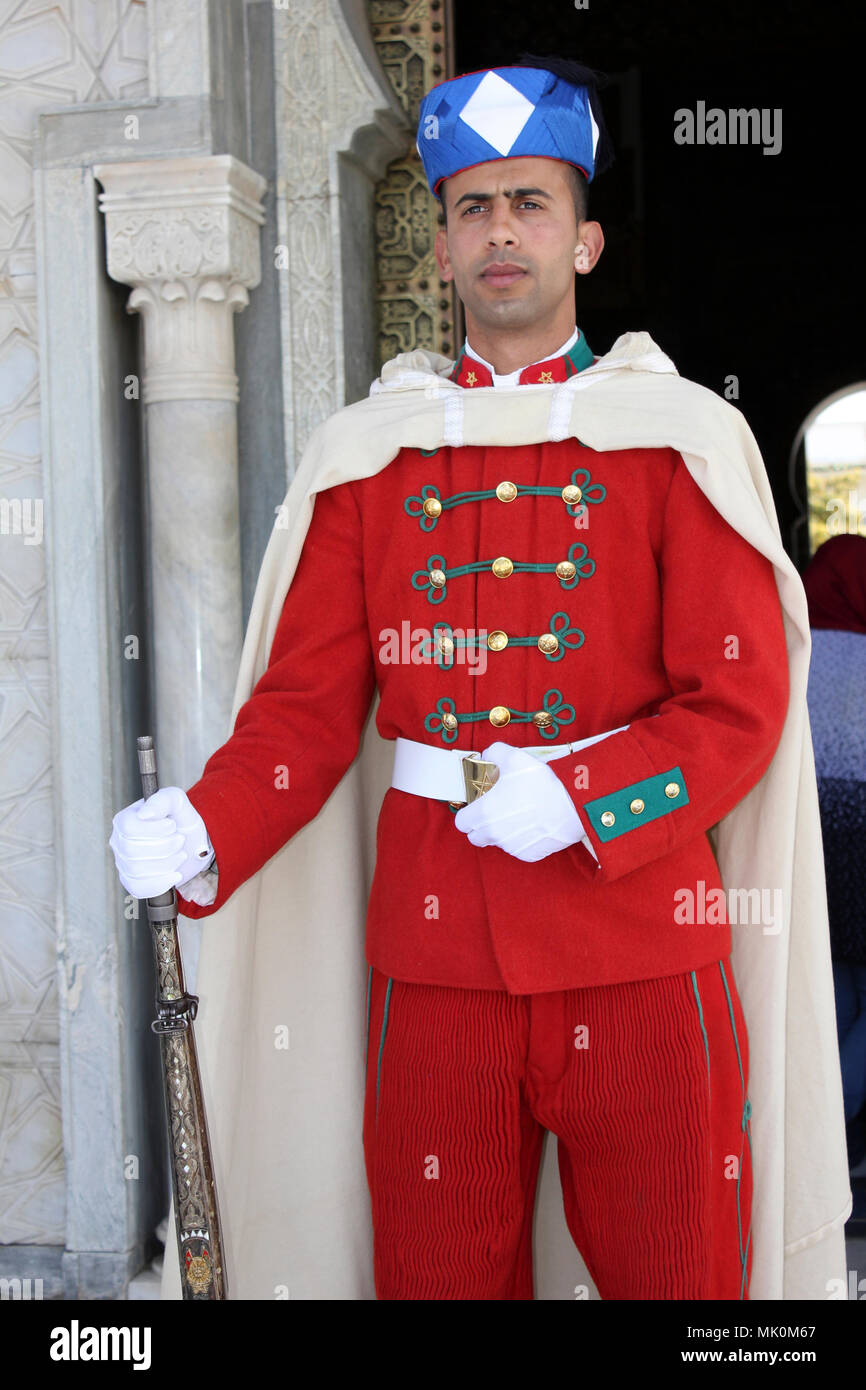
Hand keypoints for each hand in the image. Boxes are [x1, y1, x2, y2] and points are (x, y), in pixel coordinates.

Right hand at [109, 786, 213, 898]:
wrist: (192, 846)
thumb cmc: (181, 820)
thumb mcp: (177, 802)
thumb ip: (161, 801)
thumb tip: (144, 814)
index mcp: (124, 819)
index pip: (128, 827)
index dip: (153, 829)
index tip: (172, 825)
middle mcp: (119, 841)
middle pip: (132, 850)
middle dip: (165, 847)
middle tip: (180, 840)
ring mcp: (123, 863)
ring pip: (137, 870)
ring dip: (167, 864)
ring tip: (180, 855)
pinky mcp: (132, 882)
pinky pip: (140, 888)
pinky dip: (162, 883)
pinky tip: (175, 875)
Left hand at [453, 742, 586, 861]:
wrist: (572, 804)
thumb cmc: (541, 782)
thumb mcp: (513, 756)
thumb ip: (492, 753)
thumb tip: (486, 757)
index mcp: (484, 814)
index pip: (461, 823)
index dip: (468, 813)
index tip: (479, 805)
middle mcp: (494, 834)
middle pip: (476, 836)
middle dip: (481, 826)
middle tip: (496, 810)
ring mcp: (512, 847)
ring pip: (498, 842)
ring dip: (502, 831)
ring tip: (519, 813)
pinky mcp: (528, 855)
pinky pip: (517, 848)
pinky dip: (521, 839)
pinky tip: (533, 823)